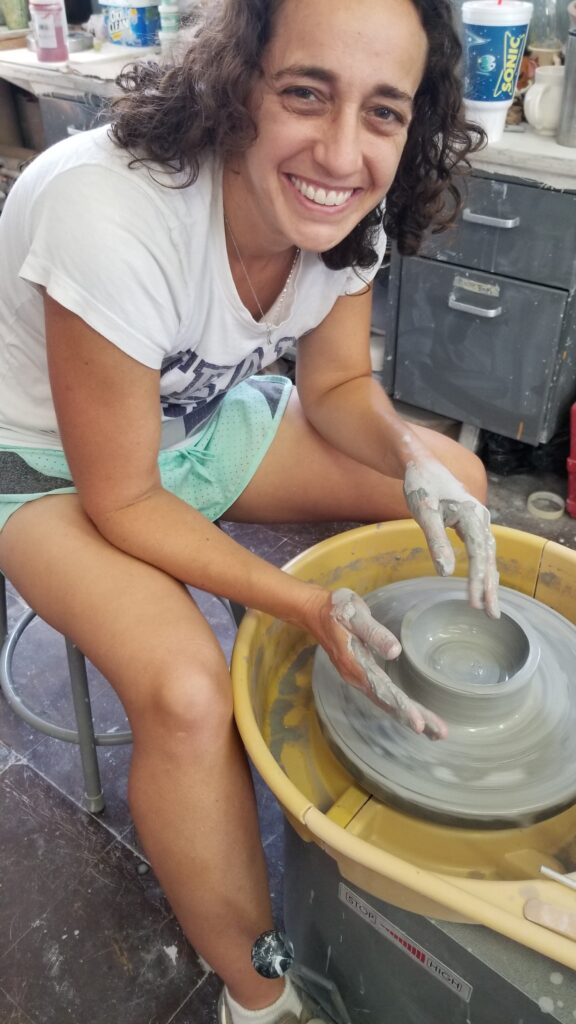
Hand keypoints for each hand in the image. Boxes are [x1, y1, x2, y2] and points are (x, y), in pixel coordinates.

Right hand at [308, 587, 446, 739]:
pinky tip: (410, 712)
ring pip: (386, 702)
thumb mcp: (355, 615)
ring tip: (434, 730)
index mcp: (356, 665)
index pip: (384, 691)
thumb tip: (395, 652)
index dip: (403, 708)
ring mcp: (358, 677)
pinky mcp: (361, 674)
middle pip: (388, 703)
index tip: (420, 723)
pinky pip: (382, 695)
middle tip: (440, 733)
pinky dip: (399, 706)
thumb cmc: (336, 609)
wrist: (314, 611)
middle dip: (415, 718)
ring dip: (409, 716)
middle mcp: (357, 677)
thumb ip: (374, 633)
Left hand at [403, 458, 498, 617]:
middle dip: (490, 587)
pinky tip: (483, 582)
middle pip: (489, 558)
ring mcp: (478, 520)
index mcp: (471, 515)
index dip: (478, 580)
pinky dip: (483, 568)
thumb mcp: (424, 514)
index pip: (478, 554)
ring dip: (489, 580)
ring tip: (489, 606)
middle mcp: (480, 518)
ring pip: (487, 555)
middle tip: (492, 614)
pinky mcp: (471, 522)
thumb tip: (446, 573)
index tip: (475, 603)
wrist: (419, 464)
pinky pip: (482, 549)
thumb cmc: (420, 486)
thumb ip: (436, 542)